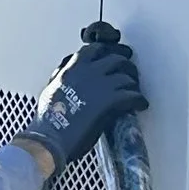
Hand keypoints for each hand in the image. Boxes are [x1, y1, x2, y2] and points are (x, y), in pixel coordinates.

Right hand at [16, 25, 145, 176]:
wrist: (50, 139)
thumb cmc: (47, 121)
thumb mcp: (50, 90)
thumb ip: (62, 77)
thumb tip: (66, 73)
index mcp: (71, 68)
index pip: (94, 50)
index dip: (107, 52)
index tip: (112, 56)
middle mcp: (87, 71)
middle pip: (115, 59)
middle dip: (125, 65)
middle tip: (129, 72)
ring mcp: (100, 85)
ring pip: (126, 76)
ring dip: (133, 83)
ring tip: (135, 90)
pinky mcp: (110, 101)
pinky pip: (133, 95)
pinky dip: (139, 100)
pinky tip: (141, 104)